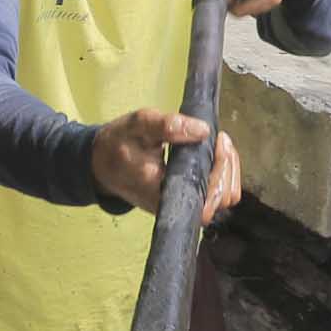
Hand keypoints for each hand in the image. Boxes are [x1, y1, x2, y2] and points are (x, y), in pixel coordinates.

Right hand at [90, 109, 241, 222]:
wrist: (102, 163)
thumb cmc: (119, 144)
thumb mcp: (138, 125)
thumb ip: (167, 126)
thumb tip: (203, 130)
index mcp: (161, 193)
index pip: (207, 199)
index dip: (221, 171)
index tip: (218, 141)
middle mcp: (174, 206)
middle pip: (222, 199)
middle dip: (228, 165)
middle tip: (220, 139)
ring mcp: (181, 205)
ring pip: (223, 197)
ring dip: (227, 168)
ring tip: (219, 144)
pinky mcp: (184, 200)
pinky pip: (215, 193)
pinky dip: (221, 172)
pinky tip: (213, 153)